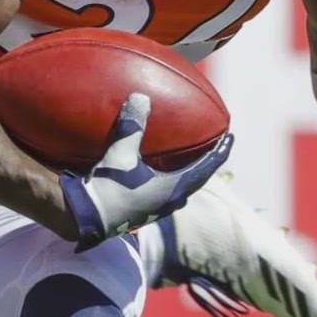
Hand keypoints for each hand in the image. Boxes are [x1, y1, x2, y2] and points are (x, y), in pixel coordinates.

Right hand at [57, 93, 233, 249]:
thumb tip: (140, 98)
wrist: (86, 218)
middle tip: (211, 147)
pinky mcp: (143, 211)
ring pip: (181, 189)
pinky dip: (171, 181)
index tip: (230, 138)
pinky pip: (166, 194)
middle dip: (205, 163)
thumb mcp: (121, 154)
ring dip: (188, 175)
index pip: (206, 168)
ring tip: (188, 161)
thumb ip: (132, 127)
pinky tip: (160, 175)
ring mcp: (157, 209)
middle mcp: (171, 201)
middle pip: (197, 180)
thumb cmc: (109, 188)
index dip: (220, 151)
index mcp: (174, 188)